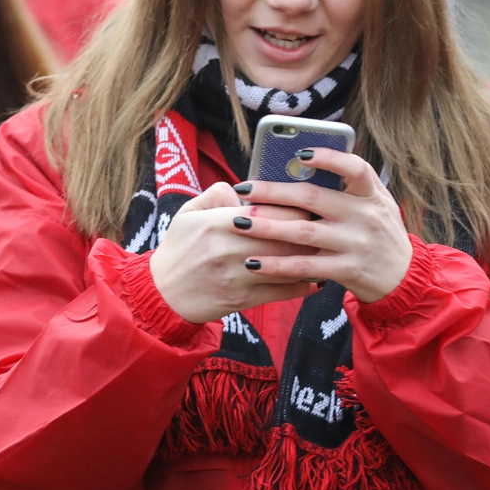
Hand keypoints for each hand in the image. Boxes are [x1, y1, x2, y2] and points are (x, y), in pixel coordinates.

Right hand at [149, 182, 316, 323]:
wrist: (161, 295)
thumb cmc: (178, 249)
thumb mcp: (188, 213)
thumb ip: (217, 194)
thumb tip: (244, 190)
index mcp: (216, 223)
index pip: (266, 210)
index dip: (292, 207)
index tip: (307, 205)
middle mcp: (228, 249)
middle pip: (282, 237)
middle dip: (308, 232)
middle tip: (326, 227)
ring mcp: (236, 277)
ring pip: (285, 265)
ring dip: (310, 259)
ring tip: (327, 251)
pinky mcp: (241, 300)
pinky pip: (280, 293)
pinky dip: (302, 286)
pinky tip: (315, 280)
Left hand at [230, 149, 412, 303]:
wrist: (405, 279)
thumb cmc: (383, 234)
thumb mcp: (380, 203)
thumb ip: (354, 184)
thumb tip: (311, 162)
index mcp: (371, 195)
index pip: (355, 169)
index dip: (329, 158)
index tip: (301, 153)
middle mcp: (363, 216)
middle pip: (313, 198)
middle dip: (273, 192)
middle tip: (244, 189)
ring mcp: (354, 244)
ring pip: (303, 232)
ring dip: (267, 226)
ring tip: (239, 223)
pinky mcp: (346, 270)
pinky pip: (305, 266)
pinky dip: (278, 265)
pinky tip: (254, 262)